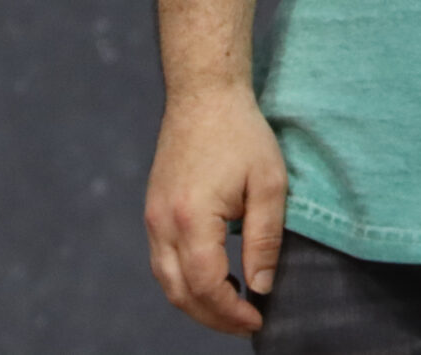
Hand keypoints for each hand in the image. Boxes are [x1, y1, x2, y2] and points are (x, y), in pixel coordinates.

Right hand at [144, 83, 287, 333]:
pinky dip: (185, 282)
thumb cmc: (242, 134)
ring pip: (166, 282)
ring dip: (197, 303)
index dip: (231, 311)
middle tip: (247, 323)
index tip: (259, 319)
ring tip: (233, 309)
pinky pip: (163, 262)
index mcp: (191, 219)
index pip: (207, 286)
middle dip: (213, 317)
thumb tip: (262, 286)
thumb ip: (265, 239)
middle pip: (180, 293)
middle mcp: (162, 224)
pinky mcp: (153, 212)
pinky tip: (214, 282)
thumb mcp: (269, 184)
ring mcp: (152, 219)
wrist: (204, 96)